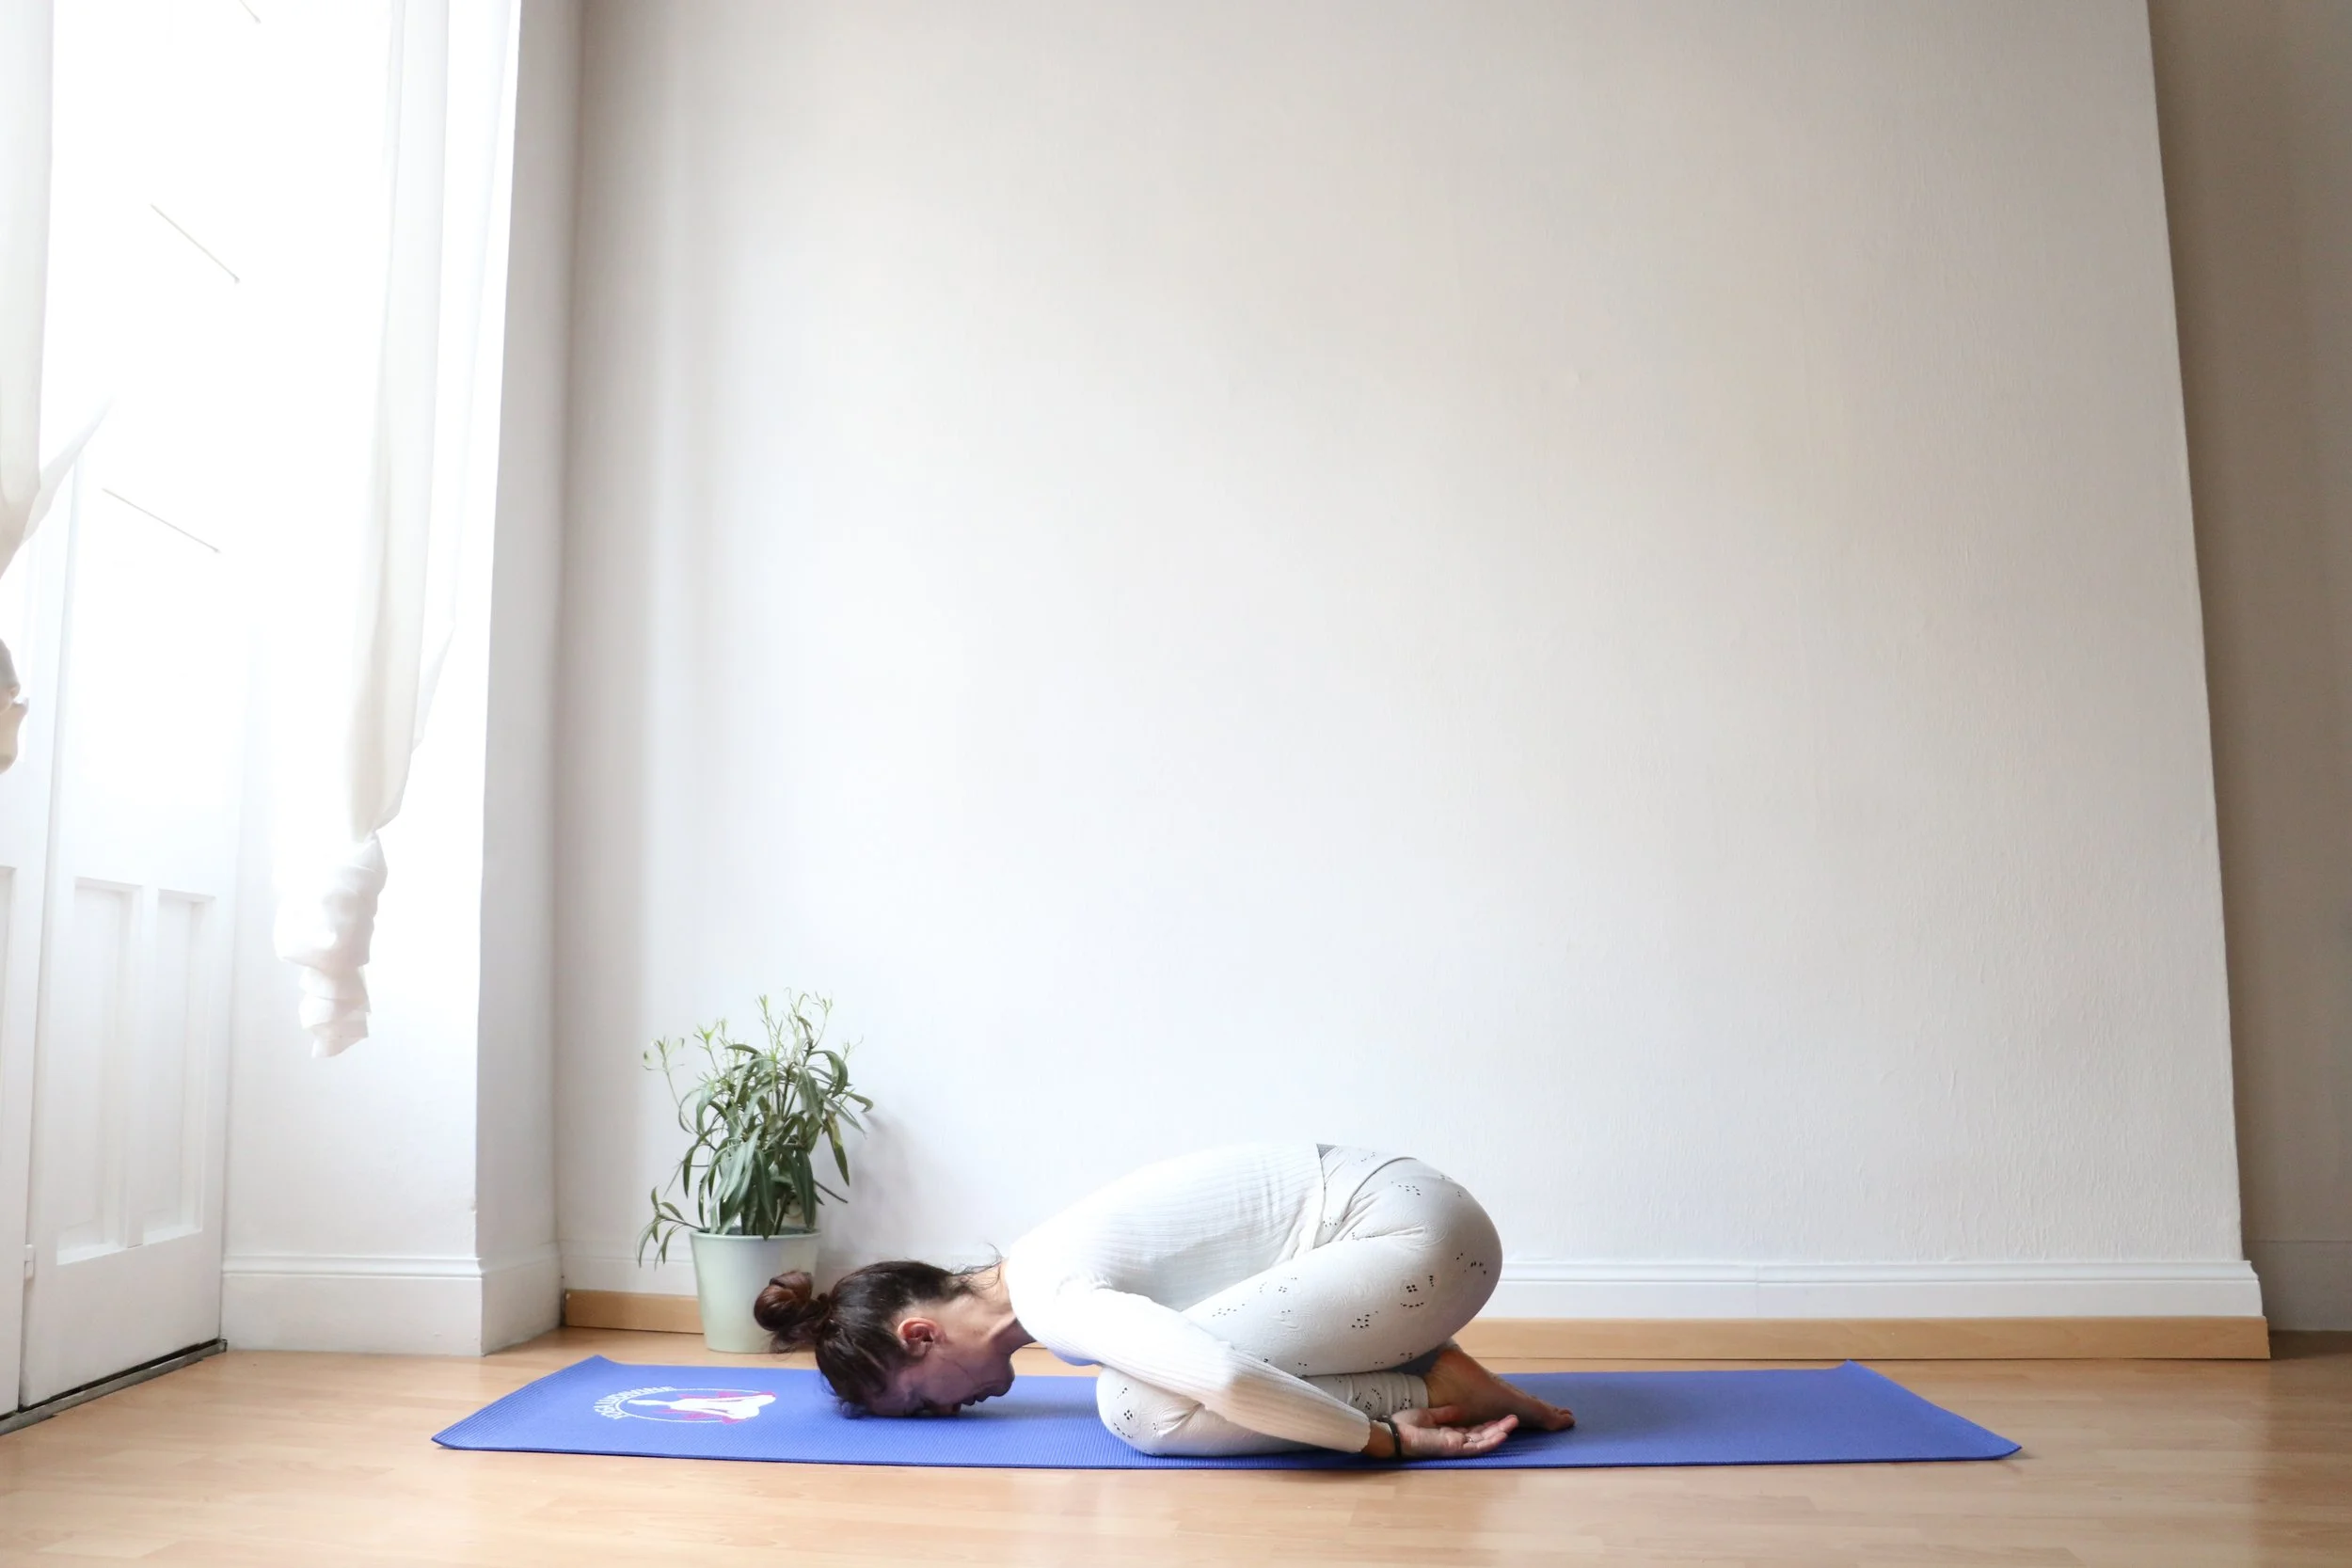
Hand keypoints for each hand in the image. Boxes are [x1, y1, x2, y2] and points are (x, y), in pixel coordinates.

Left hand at [1390, 1404, 1518, 1458]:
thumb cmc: (1406, 1426)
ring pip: (1483, 1442)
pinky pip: (1476, 1447)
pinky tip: (1501, 1435)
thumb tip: (1459, 1409)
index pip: (1473, 1430)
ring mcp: (1455, 1446)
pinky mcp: (1453, 1449)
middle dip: (1498, 1428)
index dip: (1487, 1424)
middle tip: (1514, 1419)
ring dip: (1498, 1434)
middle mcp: (1455, 1441)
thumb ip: (1444, 1414)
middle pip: (1482, 1436)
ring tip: (1513, 1424)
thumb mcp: (1428, 1416)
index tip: (1500, 1417)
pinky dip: (1489, 1442)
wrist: (1394, 1433)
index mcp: (1449, 1434)